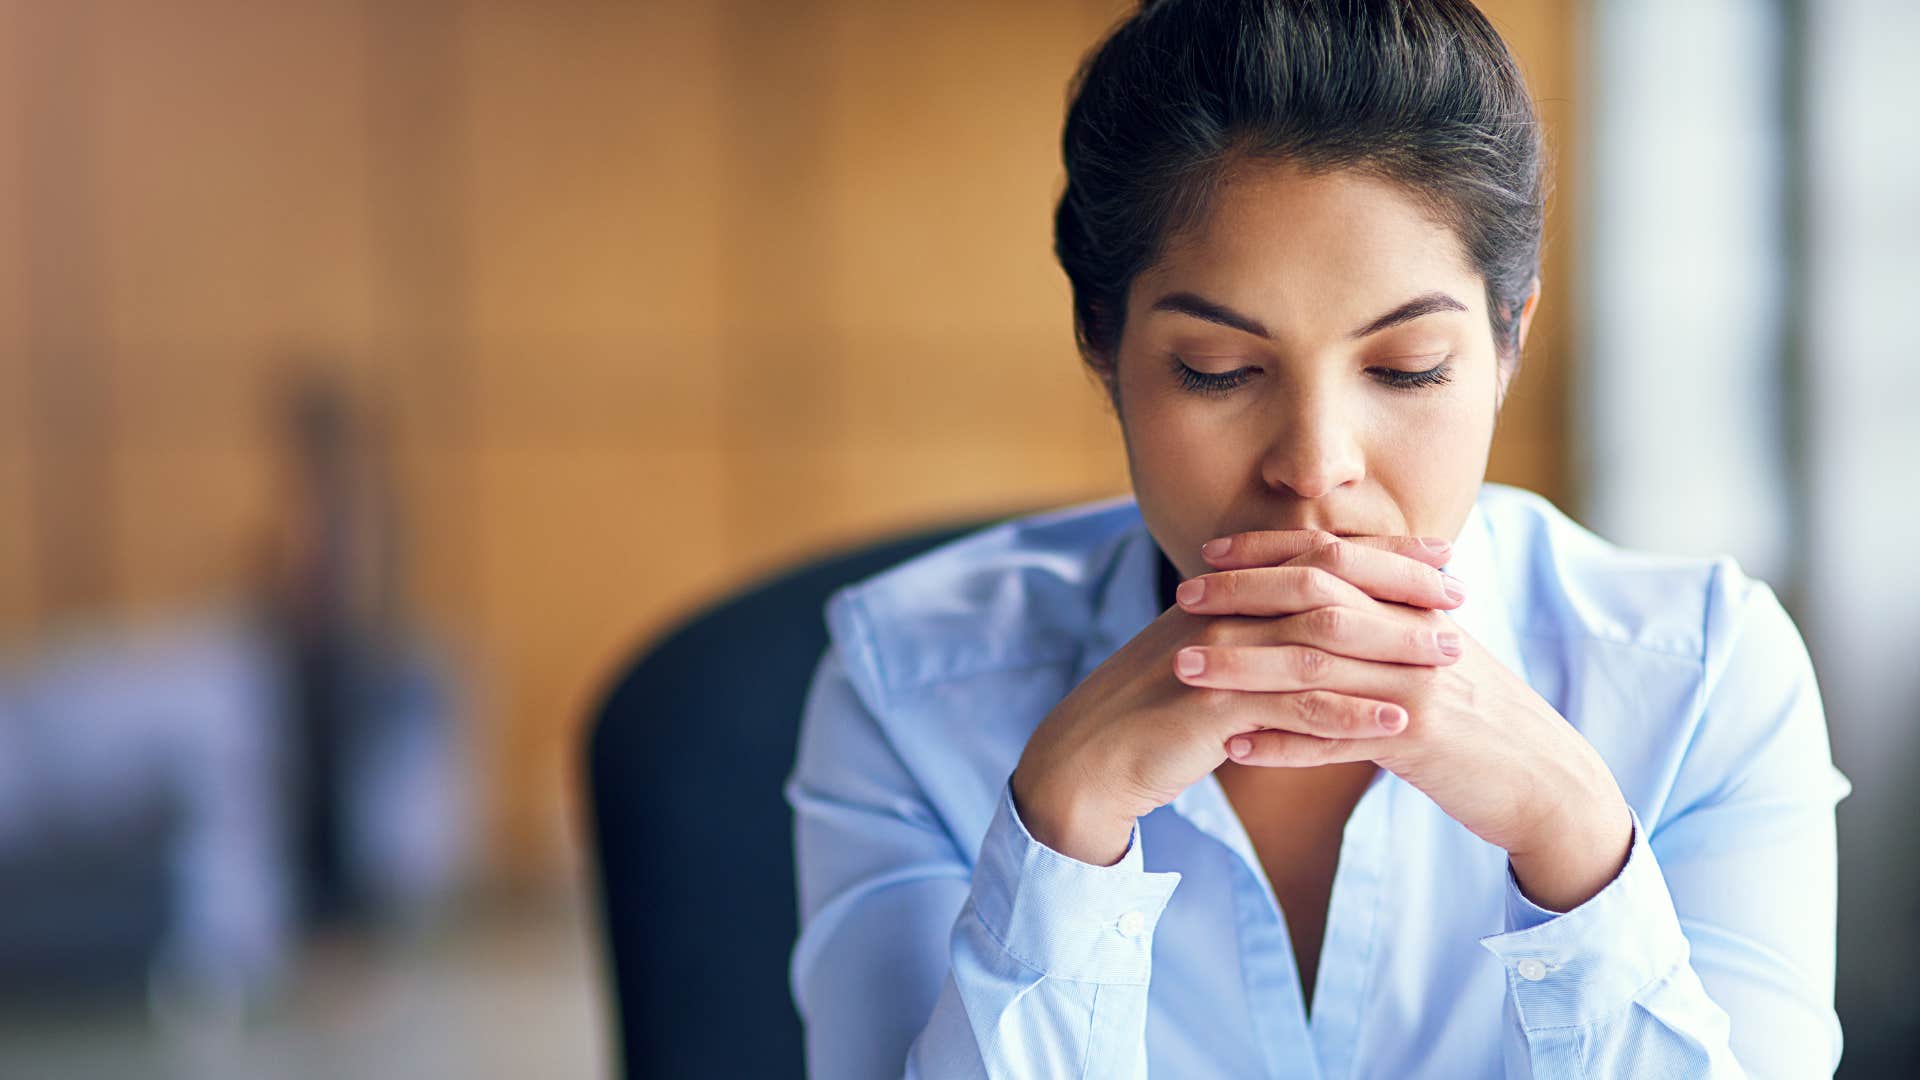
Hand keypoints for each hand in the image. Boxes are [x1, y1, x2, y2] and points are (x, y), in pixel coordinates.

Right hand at [1010, 531, 1458, 865]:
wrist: (1085, 764)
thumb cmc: (1148, 720)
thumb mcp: (1205, 663)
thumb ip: (1252, 637)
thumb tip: (1308, 623)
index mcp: (1224, 594)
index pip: (1314, 557)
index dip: (1380, 552)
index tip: (1440, 553)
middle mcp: (1222, 612)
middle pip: (1326, 584)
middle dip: (1398, 587)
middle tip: (1459, 594)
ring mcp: (1218, 657)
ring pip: (1320, 642)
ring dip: (1390, 648)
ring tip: (1449, 660)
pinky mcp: (1213, 708)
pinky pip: (1294, 708)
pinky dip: (1350, 715)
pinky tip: (1397, 724)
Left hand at [1185, 529, 1632, 911]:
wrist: (1549, 781)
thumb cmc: (1482, 718)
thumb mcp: (1437, 654)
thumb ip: (1388, 620)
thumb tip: (1328, 590)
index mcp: (1418, 605)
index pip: (1335, 556)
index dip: (1269, 550)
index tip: (1210, 553)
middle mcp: (1418, 633)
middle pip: (1317, 598)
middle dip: (1243, 595)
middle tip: (1182, 598)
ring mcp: (1420, 685)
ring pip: (1317, 665)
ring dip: (1243, 666)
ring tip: (1183, 669)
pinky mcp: (1422, 740)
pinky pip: (1339, 738)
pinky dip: (1283, 743)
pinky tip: (1233, 749)